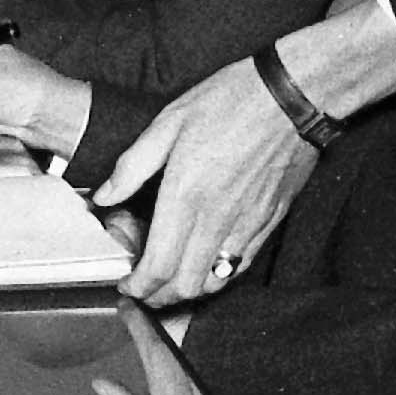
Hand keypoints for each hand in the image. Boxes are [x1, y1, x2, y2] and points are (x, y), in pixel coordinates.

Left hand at [96, 58, 323, 302]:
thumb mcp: (167, 123)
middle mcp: (217, 219)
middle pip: (186, 285)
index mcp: (185, 196)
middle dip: (159, 297)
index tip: (125, 285)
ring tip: (170, 281)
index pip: (159, 265)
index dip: (138, 286)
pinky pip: (243, 264)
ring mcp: (248, 223)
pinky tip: (206, 263)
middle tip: (143, 288)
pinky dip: (219, 274)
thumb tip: (104, 197)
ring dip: (189, 290)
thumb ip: (132, 167)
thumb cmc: (229, 102)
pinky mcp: (271, 221)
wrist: (291, 97)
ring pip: (216, 281)